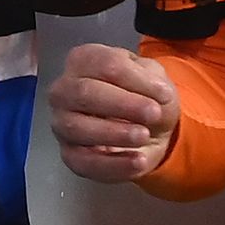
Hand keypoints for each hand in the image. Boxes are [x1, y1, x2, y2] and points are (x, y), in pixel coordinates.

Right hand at [47, 42, 183, 181]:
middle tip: (154, 113)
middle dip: (122, 104)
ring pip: (77, 127)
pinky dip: (113, 164)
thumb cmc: (144, 95)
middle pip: (85, 93)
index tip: (163, 92)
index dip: (134, 79)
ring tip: (144, 136)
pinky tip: (138, 161)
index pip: (104, 65)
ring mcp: (61, 123)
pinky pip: (83, 162)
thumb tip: (157, 91)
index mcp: (83, 61)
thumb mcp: (154, 79)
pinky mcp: (69, 155)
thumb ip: (152, 79)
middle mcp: (63, 90)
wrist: (149, 129)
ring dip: (114, 133)